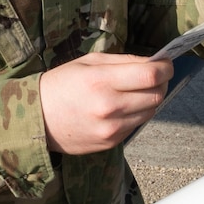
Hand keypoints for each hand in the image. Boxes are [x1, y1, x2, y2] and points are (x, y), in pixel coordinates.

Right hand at [40, 53, 171, 153]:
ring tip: (136, 91)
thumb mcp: (89, 62)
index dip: (165, 67)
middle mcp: (109, 107)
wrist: (36, 119)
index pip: (151, 76)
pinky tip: (122, 107)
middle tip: (155, 76)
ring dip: (150, 99)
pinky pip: (136, 125)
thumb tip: (154, 62)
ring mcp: (111, 129)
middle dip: (161, 82)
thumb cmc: (61, 84)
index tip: (166, 63)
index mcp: (101, 81)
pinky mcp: (111, 142)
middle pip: (157, 95)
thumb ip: (124, 61)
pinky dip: (136, 114)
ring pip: (151, 112)